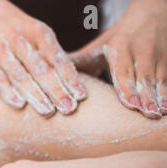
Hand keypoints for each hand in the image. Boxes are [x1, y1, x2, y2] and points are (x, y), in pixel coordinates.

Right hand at [0, 0, 86, 116]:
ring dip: (35, 95)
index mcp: (37, 31)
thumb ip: (50, 54)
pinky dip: (8, 92)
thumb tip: (74, 83)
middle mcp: (18, 39)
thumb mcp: (35, 33)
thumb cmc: (16, 30)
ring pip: (19, 75)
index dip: (69, 77)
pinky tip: (20, 104)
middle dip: (55, 90)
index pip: (57, 57)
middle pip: (40, 68)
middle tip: (68, 108)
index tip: (80, 96)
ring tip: (47, 111)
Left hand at [69, 0, 166, 118]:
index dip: (127, 87)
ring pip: (160, 78)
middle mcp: (141, 49)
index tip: (130, 104)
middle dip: (145, 95)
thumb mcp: (99, 45)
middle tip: (146, 113)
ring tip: (158, 114)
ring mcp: (159, 54)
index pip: (123, 69)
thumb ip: (79, 61)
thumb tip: (51, 74)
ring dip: (160, 97)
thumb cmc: (119, 36)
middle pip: (143, 75)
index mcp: (120, 46)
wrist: (153, 13)